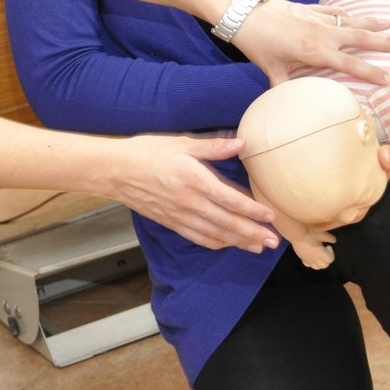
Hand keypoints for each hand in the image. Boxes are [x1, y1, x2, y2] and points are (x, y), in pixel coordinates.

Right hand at [107, 135, 280, 251]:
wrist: (114, 171)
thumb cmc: (147, 152)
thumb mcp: (181, 142)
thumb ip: (213, 147)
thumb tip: (241, 143)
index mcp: (194, 180)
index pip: (231, 200)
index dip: (253, 210)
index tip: (271, 216)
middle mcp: (189, 202)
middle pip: (228, 223)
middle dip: (253, 233)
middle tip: (275, 241)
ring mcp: (179, 216)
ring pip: (215, 234)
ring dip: (239, 242)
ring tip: (259, 247)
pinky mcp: (171, 222)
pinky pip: (198, 237)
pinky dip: (216, 243)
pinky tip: (228, 244)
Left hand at [231, 0, 389, 86]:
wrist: (244, 12)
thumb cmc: (258, 43)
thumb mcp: (272, 71)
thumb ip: (286, 89)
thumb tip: (291, 109)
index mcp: (316, 52)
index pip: (352, 65)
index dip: (373, 73)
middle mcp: (323, 34)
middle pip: (362, 37)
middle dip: (387, 42)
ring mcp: (318, 18)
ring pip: (353, 20)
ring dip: (373, 22)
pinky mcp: (309, 8)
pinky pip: (334, 10)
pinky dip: (347, 13)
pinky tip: (354, 15)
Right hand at [291, 234, 334, 269]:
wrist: (297, 235)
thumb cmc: (310, 234)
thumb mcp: (322, 234)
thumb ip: (330, 238)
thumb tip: (334, 241)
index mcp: (321, 254)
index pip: (330, 259)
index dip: (331, 253)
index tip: (328, 246)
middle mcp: (315, 259)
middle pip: (325, 265)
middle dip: (327, 259)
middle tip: (325, 251)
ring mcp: (308, 260)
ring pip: (316, 267)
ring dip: (320, 263)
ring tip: (319, 256)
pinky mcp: (303, 259)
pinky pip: (308, 264)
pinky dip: (311, 263)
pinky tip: (311, 256)